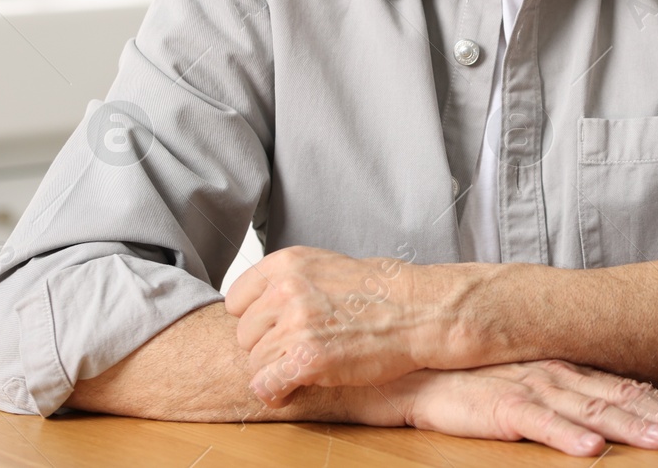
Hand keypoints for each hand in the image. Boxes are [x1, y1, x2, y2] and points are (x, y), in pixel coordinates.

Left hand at [226, 245, 464, 405]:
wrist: (420, 312)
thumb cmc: (383, 293)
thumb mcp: (329, 267)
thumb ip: (291, 281)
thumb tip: (259, 303)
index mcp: (289, 264)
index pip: (237, 299)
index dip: (255, 318)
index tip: (274, 328)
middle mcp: (287, 290)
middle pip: (245, 334)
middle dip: (266, 346)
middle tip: (297, 349)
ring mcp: (296, 325)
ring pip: (256, 362)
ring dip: (276, 370)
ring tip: (305, 367)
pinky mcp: (308, 360)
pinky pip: (265, 385)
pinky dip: (276, 393)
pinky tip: (294, 388)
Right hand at [359, 359, 657, 456]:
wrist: (423, 368)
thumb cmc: (481, 377)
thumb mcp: (536, 379)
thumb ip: (573, 390)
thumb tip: (614, 410)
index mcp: (572, 369)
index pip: (629, 386)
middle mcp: (560, 373)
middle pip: (621, 398)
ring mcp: (533, 386)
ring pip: (591, 410)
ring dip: (631, 427)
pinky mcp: (502, 405)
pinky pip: (540, 422)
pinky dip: (567, 436)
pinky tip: (593, 450)